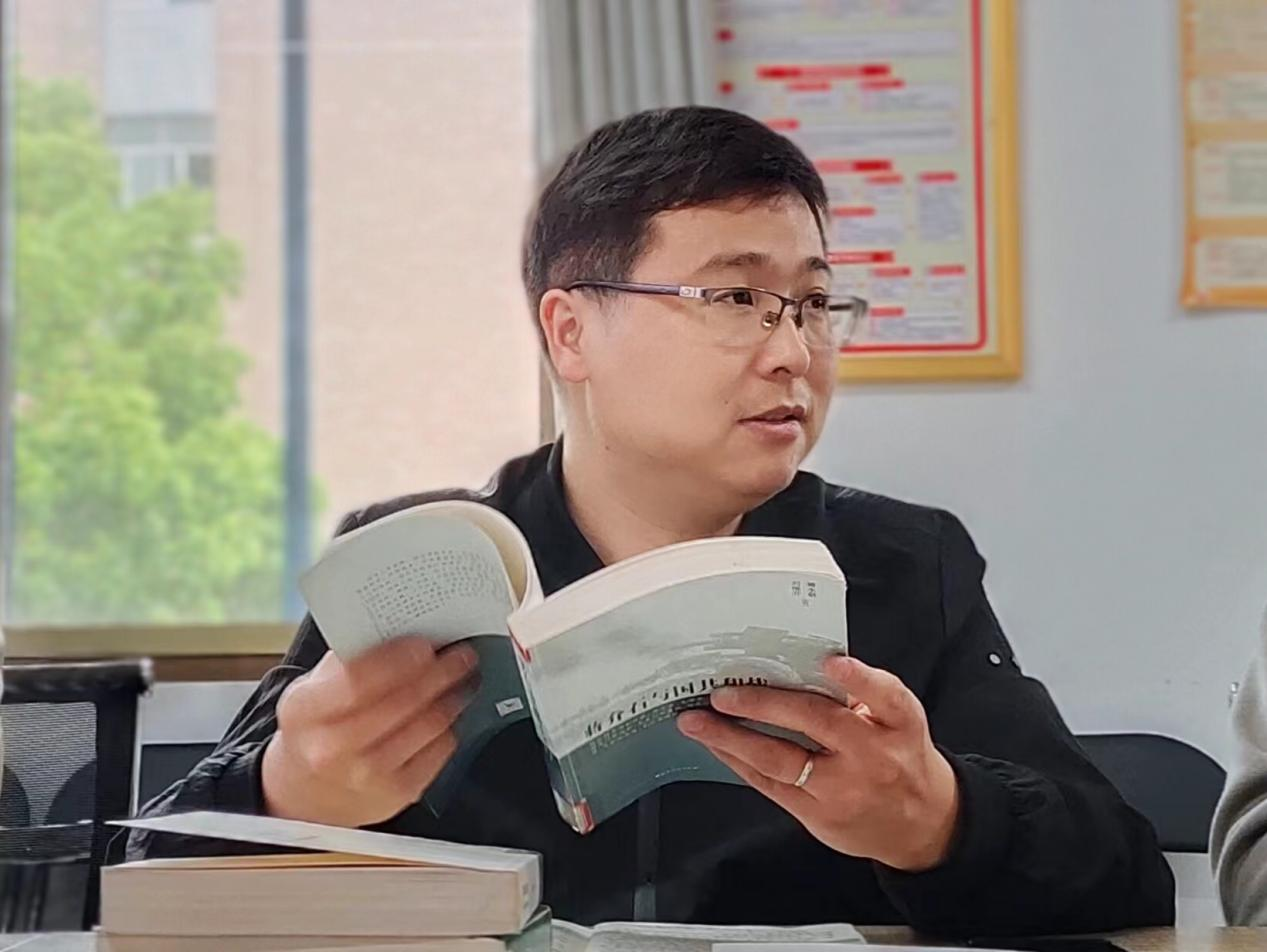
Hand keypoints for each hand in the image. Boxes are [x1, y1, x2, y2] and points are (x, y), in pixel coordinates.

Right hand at [261, 636, 477, 827]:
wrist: (306, 791)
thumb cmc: (316, 729)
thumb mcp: (313, 690)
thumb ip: (349, 660)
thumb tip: (401, 631)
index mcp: (306, 712)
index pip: (357, 682)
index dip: (397, 660)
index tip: (425, 644)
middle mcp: (332, 749)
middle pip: (401, 703)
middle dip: (439, 674)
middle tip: (461, 655)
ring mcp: (366, 777)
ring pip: (427, 726)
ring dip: (452, 697)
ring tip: (464, 679)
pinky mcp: (397, 794)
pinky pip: (439, 751)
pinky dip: (449, 727)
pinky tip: (449, 713)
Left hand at [677, 656, 959, 871]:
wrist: (923, 825)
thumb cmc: (901, 757)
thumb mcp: (899, 720)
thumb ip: (861, 695)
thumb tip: (797, 664)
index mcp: (899, 724)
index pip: (885, 696)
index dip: (859, 678)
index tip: (831, 662)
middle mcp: (874, 756)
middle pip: (817, 723)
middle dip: (763, 704)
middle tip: (722, 693)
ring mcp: (844, 789)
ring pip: (781, 760)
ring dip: (732, 738)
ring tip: (698, 721)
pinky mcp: (820, 816)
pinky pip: (771, 785)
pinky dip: (739, 762)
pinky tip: (717, 746)